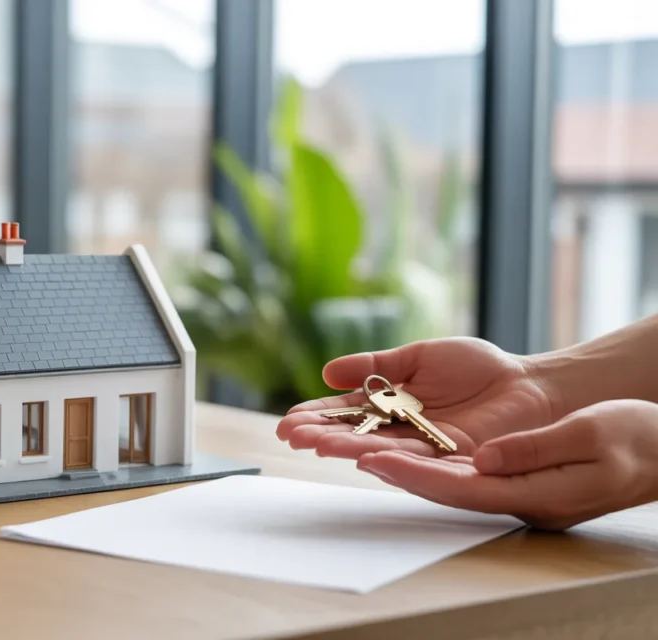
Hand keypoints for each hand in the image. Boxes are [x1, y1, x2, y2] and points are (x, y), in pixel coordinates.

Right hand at [276, 337, 557, 458]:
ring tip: (318, 445)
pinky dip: (389, 460)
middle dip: (322, 435)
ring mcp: (424, 448)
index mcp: (389, 405)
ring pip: (379, 450)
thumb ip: (376, 365)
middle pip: (354, 435)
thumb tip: (328, 371)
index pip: (345, 414)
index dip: (317, 417)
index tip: (289, 421)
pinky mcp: (451, 461)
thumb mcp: (418, 356)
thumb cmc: (478, 368)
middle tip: (291, 436)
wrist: (529, 383)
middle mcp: (400, 431)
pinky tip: (363, 457)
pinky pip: (417, 461)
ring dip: (346, 448)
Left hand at [355, 400, 657, 529]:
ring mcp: (510, 487)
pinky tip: (391, 441)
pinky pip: (455, 465)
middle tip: (339, 449)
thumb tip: (485, 460)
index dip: (413, 476)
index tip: (370, 460)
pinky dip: (420, 455)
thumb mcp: (595, 435)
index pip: (462, 489)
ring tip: (345, 443)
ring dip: (393, 461)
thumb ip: (538, 450)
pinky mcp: (509, 472)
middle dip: (386, 468)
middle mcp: (514, 498)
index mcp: (536, 497)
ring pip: (440, 475)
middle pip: (437, 485)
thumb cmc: (637, 438)